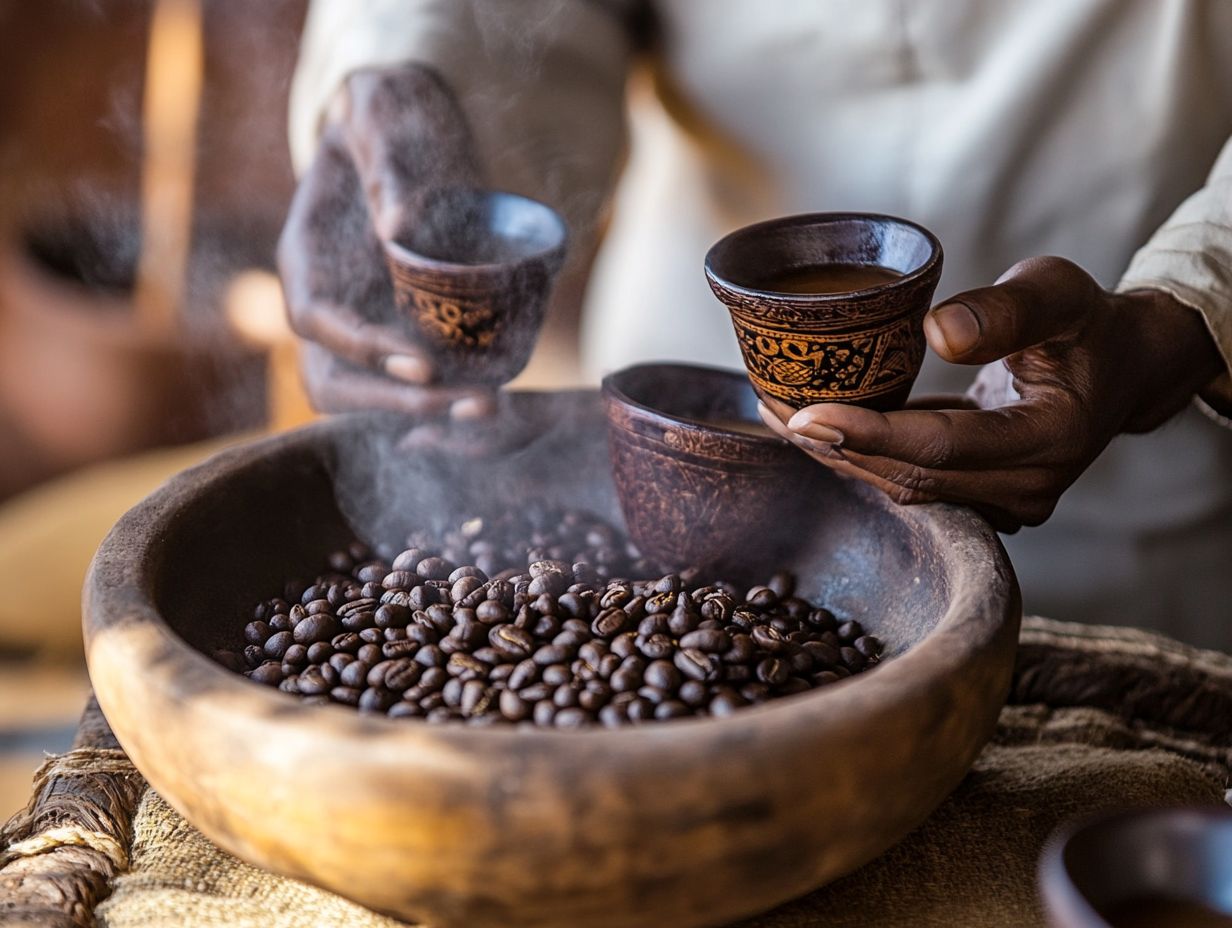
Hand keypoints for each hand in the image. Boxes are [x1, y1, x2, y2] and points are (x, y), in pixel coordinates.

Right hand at [277, 64, 493, 417]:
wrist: (410, 131)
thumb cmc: (389, 117)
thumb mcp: (382, 111)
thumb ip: (385, 159)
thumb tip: (398, 225)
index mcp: (307, 253)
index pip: (315, 319)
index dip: (362, 348)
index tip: (421, 363)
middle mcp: (328, 301)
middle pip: (333, 382)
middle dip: (395, 401)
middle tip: (466, 401)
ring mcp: (362, 324)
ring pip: (372, 395)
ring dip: (426, 411)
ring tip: (488, 407)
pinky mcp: (404, 333)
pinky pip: (414, 384)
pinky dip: (448, 397)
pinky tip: (496, 396)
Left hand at [758, 256, 1225, 531]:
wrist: (1126, 367)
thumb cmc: (1088, 323)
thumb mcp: (1057, 293)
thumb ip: (1004, 310)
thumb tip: (935, 333)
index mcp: (1050, 437)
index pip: (941, 447)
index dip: (868, 434)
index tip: (804, 414)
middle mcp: (1028, 487)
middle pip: (912, 477)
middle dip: (835, 448)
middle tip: (770, 410)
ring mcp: (1008, 503)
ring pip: (906, 488)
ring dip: (841, 457)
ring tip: (778, 416)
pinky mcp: (987, 499)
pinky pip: (915, 483)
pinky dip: (866, 458)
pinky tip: (820, 429)